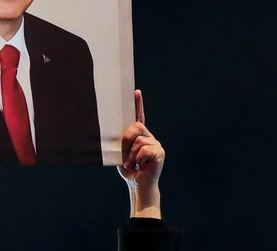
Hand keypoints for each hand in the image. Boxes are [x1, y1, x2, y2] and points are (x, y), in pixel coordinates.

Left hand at [117, 89, 163, 217]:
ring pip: (139, 140)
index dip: (138, 104)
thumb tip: (116, 133)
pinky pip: (145, 150)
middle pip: (136, 126)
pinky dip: (139, 159)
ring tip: (133, 164)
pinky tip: (141, 166)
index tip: (136, 92)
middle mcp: (149, 137)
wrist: (138, 186)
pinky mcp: (160, 153)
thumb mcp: (121, 153)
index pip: (139, 116)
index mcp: (140, 135)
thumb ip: (121, 142)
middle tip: (123, 153)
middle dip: (126, 139)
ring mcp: (156, 144)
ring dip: (131, 155)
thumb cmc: (129, 169)